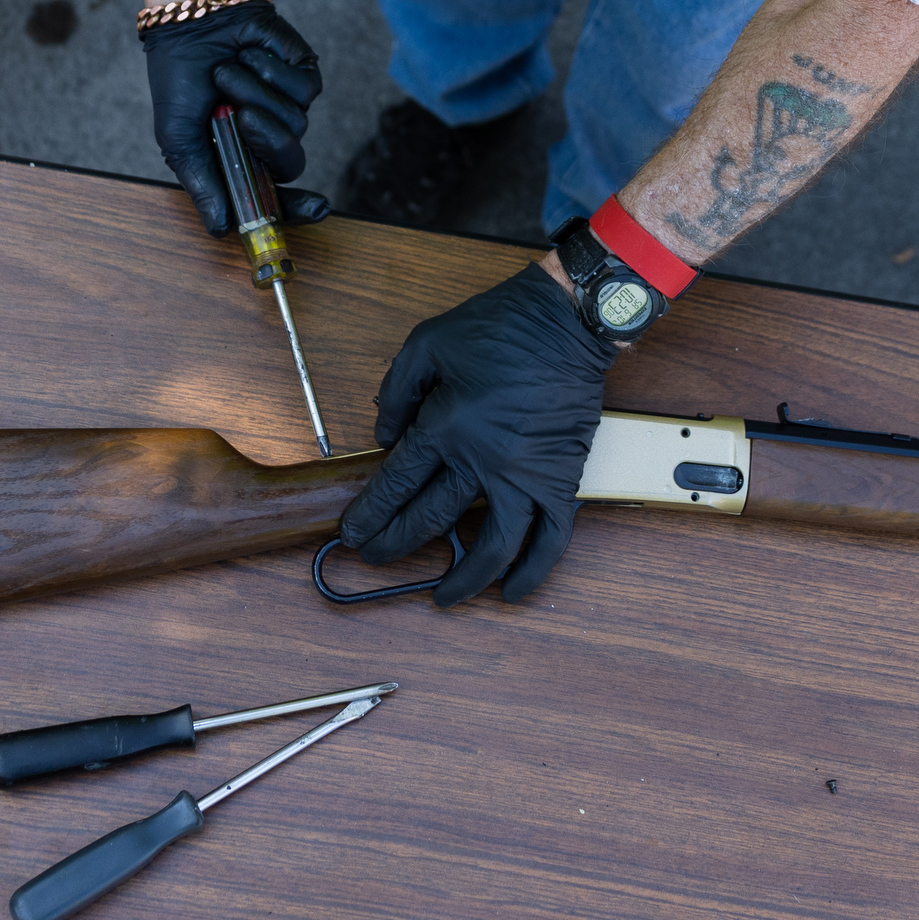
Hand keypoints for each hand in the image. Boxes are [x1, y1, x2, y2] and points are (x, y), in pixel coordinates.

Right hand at [140, 0, 328, 233]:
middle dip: (266, 141)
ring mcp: (289, 106)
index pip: (276, 194)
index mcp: (241, 158)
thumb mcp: (179, 139)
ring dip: (253, 94)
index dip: (297, 208)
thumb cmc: (180, 80)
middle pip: (291, 162)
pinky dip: (270, 72)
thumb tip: (222, 228)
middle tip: (240, 117)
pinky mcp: (304, 75)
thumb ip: (203, 183)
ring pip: (295, 122)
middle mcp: (268, 136)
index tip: (316, 210)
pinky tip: (249, 55)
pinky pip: (302, 90)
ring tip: (226, 72)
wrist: (191, 20)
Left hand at [338, 267, 613, 605]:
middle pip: (430, 520)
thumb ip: (395, 391)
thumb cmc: (498, 327)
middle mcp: (483, 460)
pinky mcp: (561, 480)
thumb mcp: (426, 343)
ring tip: (444, 597)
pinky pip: (550, 539)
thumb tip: (382, 435)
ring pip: (492, 548)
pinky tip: (513, 592)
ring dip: (464, 580)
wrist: (565, 322)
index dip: (370, 515)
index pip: (396, 486)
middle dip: (395, 545)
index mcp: (445, 425)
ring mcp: (525, 476)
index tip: (353, 534)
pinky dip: (533, 571)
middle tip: (375, 558)